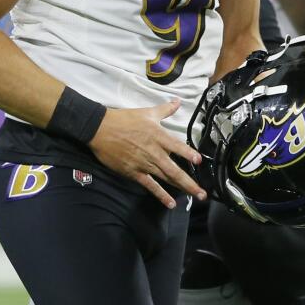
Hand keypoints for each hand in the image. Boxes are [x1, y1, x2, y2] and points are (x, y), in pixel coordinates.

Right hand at [88, 99, 206, 208]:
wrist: (101, 129)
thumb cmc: (124, 119)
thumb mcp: (147, 112)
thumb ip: (165, 110)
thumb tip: (178, 101)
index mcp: (158, 136)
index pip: (178, 147)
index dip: (189, 154)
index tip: (199, 162)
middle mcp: (154, 152)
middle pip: (175, 170)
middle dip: (190, 183)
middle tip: (203, 193)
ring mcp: (144, 164)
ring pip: (166, 178)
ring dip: (182, 188)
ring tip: (195, 196)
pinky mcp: (134, 172)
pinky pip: (150, 186)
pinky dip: (161, 195)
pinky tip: (170, 203)